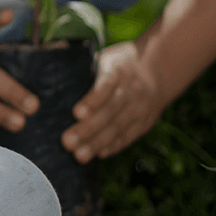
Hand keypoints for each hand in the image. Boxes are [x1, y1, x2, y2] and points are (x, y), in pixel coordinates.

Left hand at [62, 40, 169, 161]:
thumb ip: (90, 70)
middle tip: (67, 142)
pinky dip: (114, 146)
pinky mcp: (143, 123)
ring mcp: (140, 110)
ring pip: (117, 128)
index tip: (76, 113)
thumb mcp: (108, 60)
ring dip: (97, 143)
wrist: (158, 75)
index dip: (92, 101)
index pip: (105, 88)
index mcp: (120, 73)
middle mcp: (132, 92)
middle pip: (109, 113)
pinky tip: (99, 155)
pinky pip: (128, 136)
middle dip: (88, 129)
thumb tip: (58, 79)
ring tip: (79, 156)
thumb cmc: (120, 66)